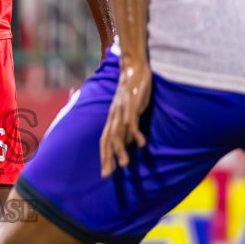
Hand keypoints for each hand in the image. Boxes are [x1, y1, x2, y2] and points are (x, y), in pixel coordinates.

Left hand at [99, 60, 152, 177]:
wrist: (134, 68)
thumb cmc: (133, 91)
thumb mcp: (129, 111)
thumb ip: (127, 126)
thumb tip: (128, 142)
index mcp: (112, 118)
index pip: (104, 140)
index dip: (104, 156)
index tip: (106, 172)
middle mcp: (114, 115)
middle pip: (107, 140)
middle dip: (107, 158)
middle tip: (108, 175)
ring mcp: (122, 110)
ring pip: (118, 133)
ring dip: (121, 150)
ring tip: (125, 164)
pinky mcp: (132, 104)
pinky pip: (132, 121)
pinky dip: (135, 133)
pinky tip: (141, 144)